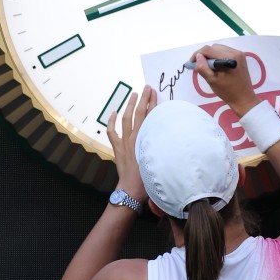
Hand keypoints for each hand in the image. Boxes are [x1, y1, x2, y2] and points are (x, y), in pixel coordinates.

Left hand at [106, 85, 156, 201]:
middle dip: (143, 99)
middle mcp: (135, 137)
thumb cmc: (148, 178)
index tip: (154, 92)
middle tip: (147, 87)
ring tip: (133, 94)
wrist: (131, 191)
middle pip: (139, 113)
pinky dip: (111, 122)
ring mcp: (124, 142)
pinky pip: (112, 132)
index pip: (150, 116)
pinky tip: (113, 112)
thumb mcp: (159, 160)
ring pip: (126, 119)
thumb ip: (162, 147)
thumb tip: (168, 135)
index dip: (152, 103)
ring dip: (129, 105)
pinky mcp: (117, 148)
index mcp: (146, 139)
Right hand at [191, 44, 258, 116]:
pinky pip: (225, 51)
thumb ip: (203, 68)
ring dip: (211, 55)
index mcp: (229, 58)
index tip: (191, 62)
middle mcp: (235, 52)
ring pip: (219, 48)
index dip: (197, 54)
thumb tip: (198, 56)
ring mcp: (239, 54)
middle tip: (199, 66)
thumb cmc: (227, 92)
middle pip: (214, 47)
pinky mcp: (240, 57)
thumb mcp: (212, 81)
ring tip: (208, 67)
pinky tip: (217, 66)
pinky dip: (218, 56)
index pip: (208, 49)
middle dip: (204, 55)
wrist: (244, 98)